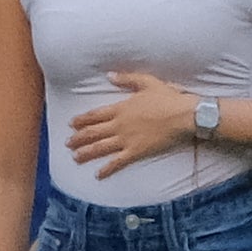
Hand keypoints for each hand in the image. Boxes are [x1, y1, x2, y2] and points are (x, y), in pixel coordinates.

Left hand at [59, 72, 201, 175]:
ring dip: (86, 153)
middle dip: (78, 138)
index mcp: (121, 108)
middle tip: (67, 143)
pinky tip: (98, 174)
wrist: (184, 116)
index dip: (82, 120)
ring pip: (100, 147)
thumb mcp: (146, 82)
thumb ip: (126, 79)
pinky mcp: (136, 151)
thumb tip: (109, 75)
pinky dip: (107, 169)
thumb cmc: (168, 98)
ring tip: (74, 158)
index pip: (95, 115)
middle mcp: (119, 124)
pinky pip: (118, 162)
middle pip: (93, 132)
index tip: (71, 124)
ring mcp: (126, 139)